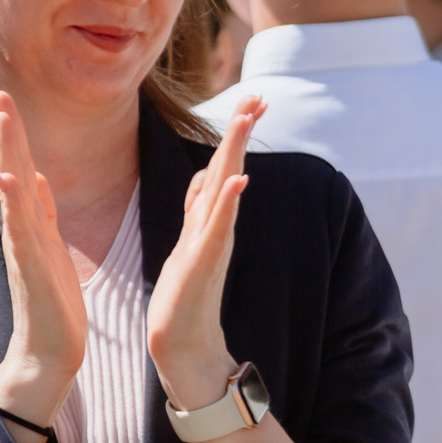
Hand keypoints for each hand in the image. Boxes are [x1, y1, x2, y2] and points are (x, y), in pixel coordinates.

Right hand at [0, 89, 86, 442]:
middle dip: (6, 131)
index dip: (15, 133)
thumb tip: (33, 175)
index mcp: (32, 223)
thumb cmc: (52, 302)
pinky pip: (21, 231)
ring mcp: (23, 247)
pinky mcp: (31, 269)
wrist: (50, 350)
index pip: (21, 167)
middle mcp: (22, 229)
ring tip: (2, 118)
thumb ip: (40, 212)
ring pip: (13, 191)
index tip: (7, 96)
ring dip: (7, 153)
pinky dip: (16, 205)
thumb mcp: (50, 246)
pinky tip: (11, 180)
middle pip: (12, 169)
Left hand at [149, 94, 261, 409]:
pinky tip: (240, 180)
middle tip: (260, 98)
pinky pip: (219, 226)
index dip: (233, 135)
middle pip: (228, 168)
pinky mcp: (205, 263)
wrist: (181, 345)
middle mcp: (213, 225)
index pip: (221, 167)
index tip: (250, 102)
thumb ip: (203, 211)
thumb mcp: (191, 242)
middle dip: (242, 132)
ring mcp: (211, 243)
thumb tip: (214, 180)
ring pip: (225, 188)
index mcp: (207, 219)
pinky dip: (229, 202)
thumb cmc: (185, 299)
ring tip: (247, 120)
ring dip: (236, 153)